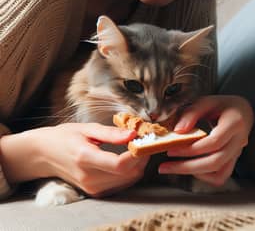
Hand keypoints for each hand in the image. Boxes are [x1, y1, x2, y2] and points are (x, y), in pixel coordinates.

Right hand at [0, 123, 148, 196]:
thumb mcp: (87, 128)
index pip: (120, 165)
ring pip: (129, 180)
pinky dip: (130, 171)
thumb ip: (111, 133)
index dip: (138, 154)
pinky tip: (128, 158)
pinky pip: (122, 184)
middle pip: (129, 174)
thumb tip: (134, 134)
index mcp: (85, 158)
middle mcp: (90, 178)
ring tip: (137, 147)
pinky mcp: (95, 192)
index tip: (145, 139)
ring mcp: (92, 187)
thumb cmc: (65, 137)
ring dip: (139, 164)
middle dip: (142, 157)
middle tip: (144, 141)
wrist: (44, 154)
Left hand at [158, 95, 253, 185]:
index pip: (214, 142)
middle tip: (165, 167)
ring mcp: (237, 153)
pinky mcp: (233, 160)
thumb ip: (192, 113)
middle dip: (187, 167)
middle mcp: (239, 141)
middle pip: (215, 162)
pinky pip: (221, 175)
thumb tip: (178, 131)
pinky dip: (205, 176)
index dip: (191, 148)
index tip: (171, 150)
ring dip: (194, 173)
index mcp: (234, 123)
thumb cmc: (222, 104)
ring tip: (173, 168)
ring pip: (219, 173)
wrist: (242, 111)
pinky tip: (190, 168)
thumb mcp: (207, 101)